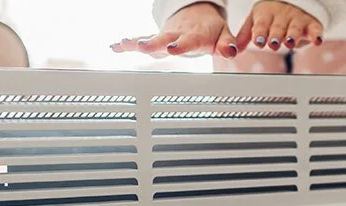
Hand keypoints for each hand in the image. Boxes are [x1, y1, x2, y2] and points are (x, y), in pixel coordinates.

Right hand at [111, 2, 237, 58]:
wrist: (198, 13)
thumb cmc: (210, 28)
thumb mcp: (223, 35)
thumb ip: (227, 45)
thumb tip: (231, 52)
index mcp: (194, 36)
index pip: (188, 41)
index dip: (181, 45)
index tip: (173, 48)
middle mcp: (176, 35)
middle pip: (163, 39)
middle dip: (153, 43)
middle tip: (144, 46)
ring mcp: (164, 36)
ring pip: (149, 38)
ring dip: (136, 42)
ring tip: (124, 44)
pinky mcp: (156, 38)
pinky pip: (140, 41)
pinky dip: (127, 45)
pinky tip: (115, 47)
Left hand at [238, 1, 323, 51]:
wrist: (293, 2)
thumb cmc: (271, 17)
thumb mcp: (257, 22)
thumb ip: (247, 35)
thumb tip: (234, 50)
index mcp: (265, 15)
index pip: (262, 24)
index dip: (260, 33)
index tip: (258, 42)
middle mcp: (281, 16)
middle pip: (278, 26)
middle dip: (275, 35)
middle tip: (273, 44)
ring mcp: (297, 19)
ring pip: (295, 27)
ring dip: (292, 35)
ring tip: (290, 43)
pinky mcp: (311, 24)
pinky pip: (315, 29)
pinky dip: (316, 34)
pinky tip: (317, 41)